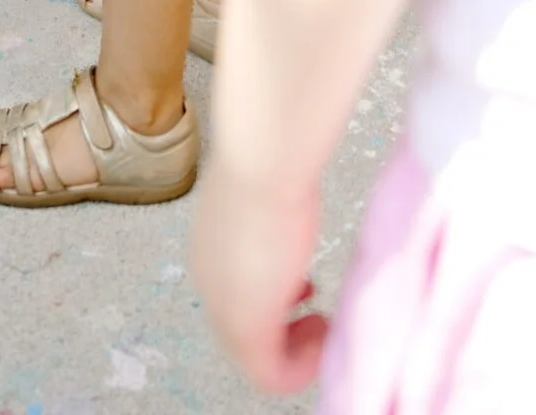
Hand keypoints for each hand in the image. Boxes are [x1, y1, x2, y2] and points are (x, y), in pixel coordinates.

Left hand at [192, 159, 326, 392]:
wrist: (262, 162)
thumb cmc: (271, 165)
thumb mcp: (269, 199)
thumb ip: (272, 220)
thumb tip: (287, 219)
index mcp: (211, 251)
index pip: (237, 293)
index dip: (277, 299)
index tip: (307, 288)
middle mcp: (210, 282)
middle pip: (245, 329)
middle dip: (286, 330)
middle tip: (319, 318)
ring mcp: (223, 307)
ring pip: (256, 358)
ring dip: (296, 352)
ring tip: (324, 329)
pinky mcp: (246, 326)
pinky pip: (271, 374)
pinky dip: (301, 369)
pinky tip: (325, 337)